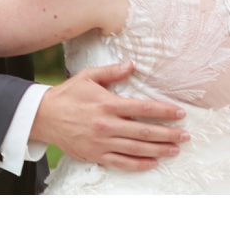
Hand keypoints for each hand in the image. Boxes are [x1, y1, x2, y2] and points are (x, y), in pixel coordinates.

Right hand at [30, 61, 189, 171]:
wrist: (44, 116)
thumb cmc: (67, 94)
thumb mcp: (87, 77)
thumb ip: (111, 72)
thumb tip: (131, 65)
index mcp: (108, 104)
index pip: (143, 109)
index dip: (164, 112)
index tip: (180, 114)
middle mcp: (107, 125)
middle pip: (145, 132)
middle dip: (168, 134)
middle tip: (186, 136)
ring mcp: (102, 142)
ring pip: (137, 149)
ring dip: (159, 150)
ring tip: (175, 150)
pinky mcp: (95, 155)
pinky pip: (122, 162)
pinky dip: (139, 164)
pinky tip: (153, 163)